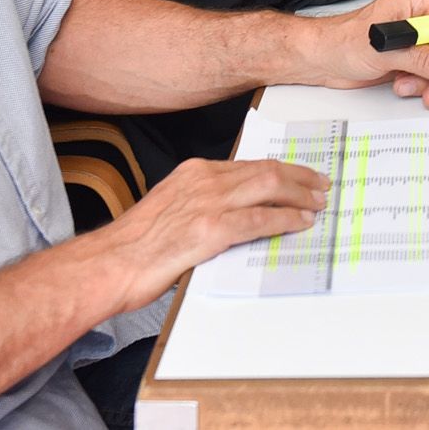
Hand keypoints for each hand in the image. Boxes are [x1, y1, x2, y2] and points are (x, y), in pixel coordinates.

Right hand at [102, 156, 328, 311]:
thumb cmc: (133, 246)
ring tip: (318, 203)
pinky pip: (260, 219)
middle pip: (266, 170)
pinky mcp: (211, 229)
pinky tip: (300, 223)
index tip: (299, 175)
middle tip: (320, 185)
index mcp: (194, 172)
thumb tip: (235, 214)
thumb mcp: (171, 209)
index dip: (280, 169)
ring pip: (269, 187)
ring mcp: (209, 202)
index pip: (249, 165)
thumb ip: (202, 204)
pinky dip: (286, 219)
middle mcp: (204, 180)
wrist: (108, 265)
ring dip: (300, 195)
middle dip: (299, 177)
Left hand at [301, 0, 428, 107]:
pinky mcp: (415, 61)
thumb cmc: (342, 41)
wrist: (322, 60)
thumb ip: (420, 59)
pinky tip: (403, 86)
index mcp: (417, 2)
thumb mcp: (382, 50)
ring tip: (407, 86)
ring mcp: (420, 42)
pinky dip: (423, 86)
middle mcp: (423, 20)